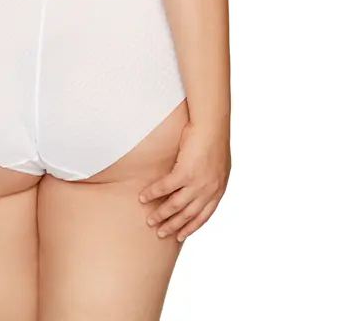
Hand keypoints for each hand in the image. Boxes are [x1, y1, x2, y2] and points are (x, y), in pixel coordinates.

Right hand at [138, 119, 230, 241]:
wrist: (212, 124)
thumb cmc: (214, 138)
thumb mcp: (217, 165)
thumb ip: (210, 178)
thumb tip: (200, 182)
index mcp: (218, 189)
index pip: (204, 216)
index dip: (191, 227)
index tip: (181, 236)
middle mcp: (209, 190)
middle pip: (188, 215)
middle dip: (173, 226)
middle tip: (160, 234)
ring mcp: (197, 183)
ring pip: (175, 206)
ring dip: (161, 214)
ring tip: (150, 221)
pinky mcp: (185, 172)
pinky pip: (165, 188)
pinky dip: (153, 194)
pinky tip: (143, 198)